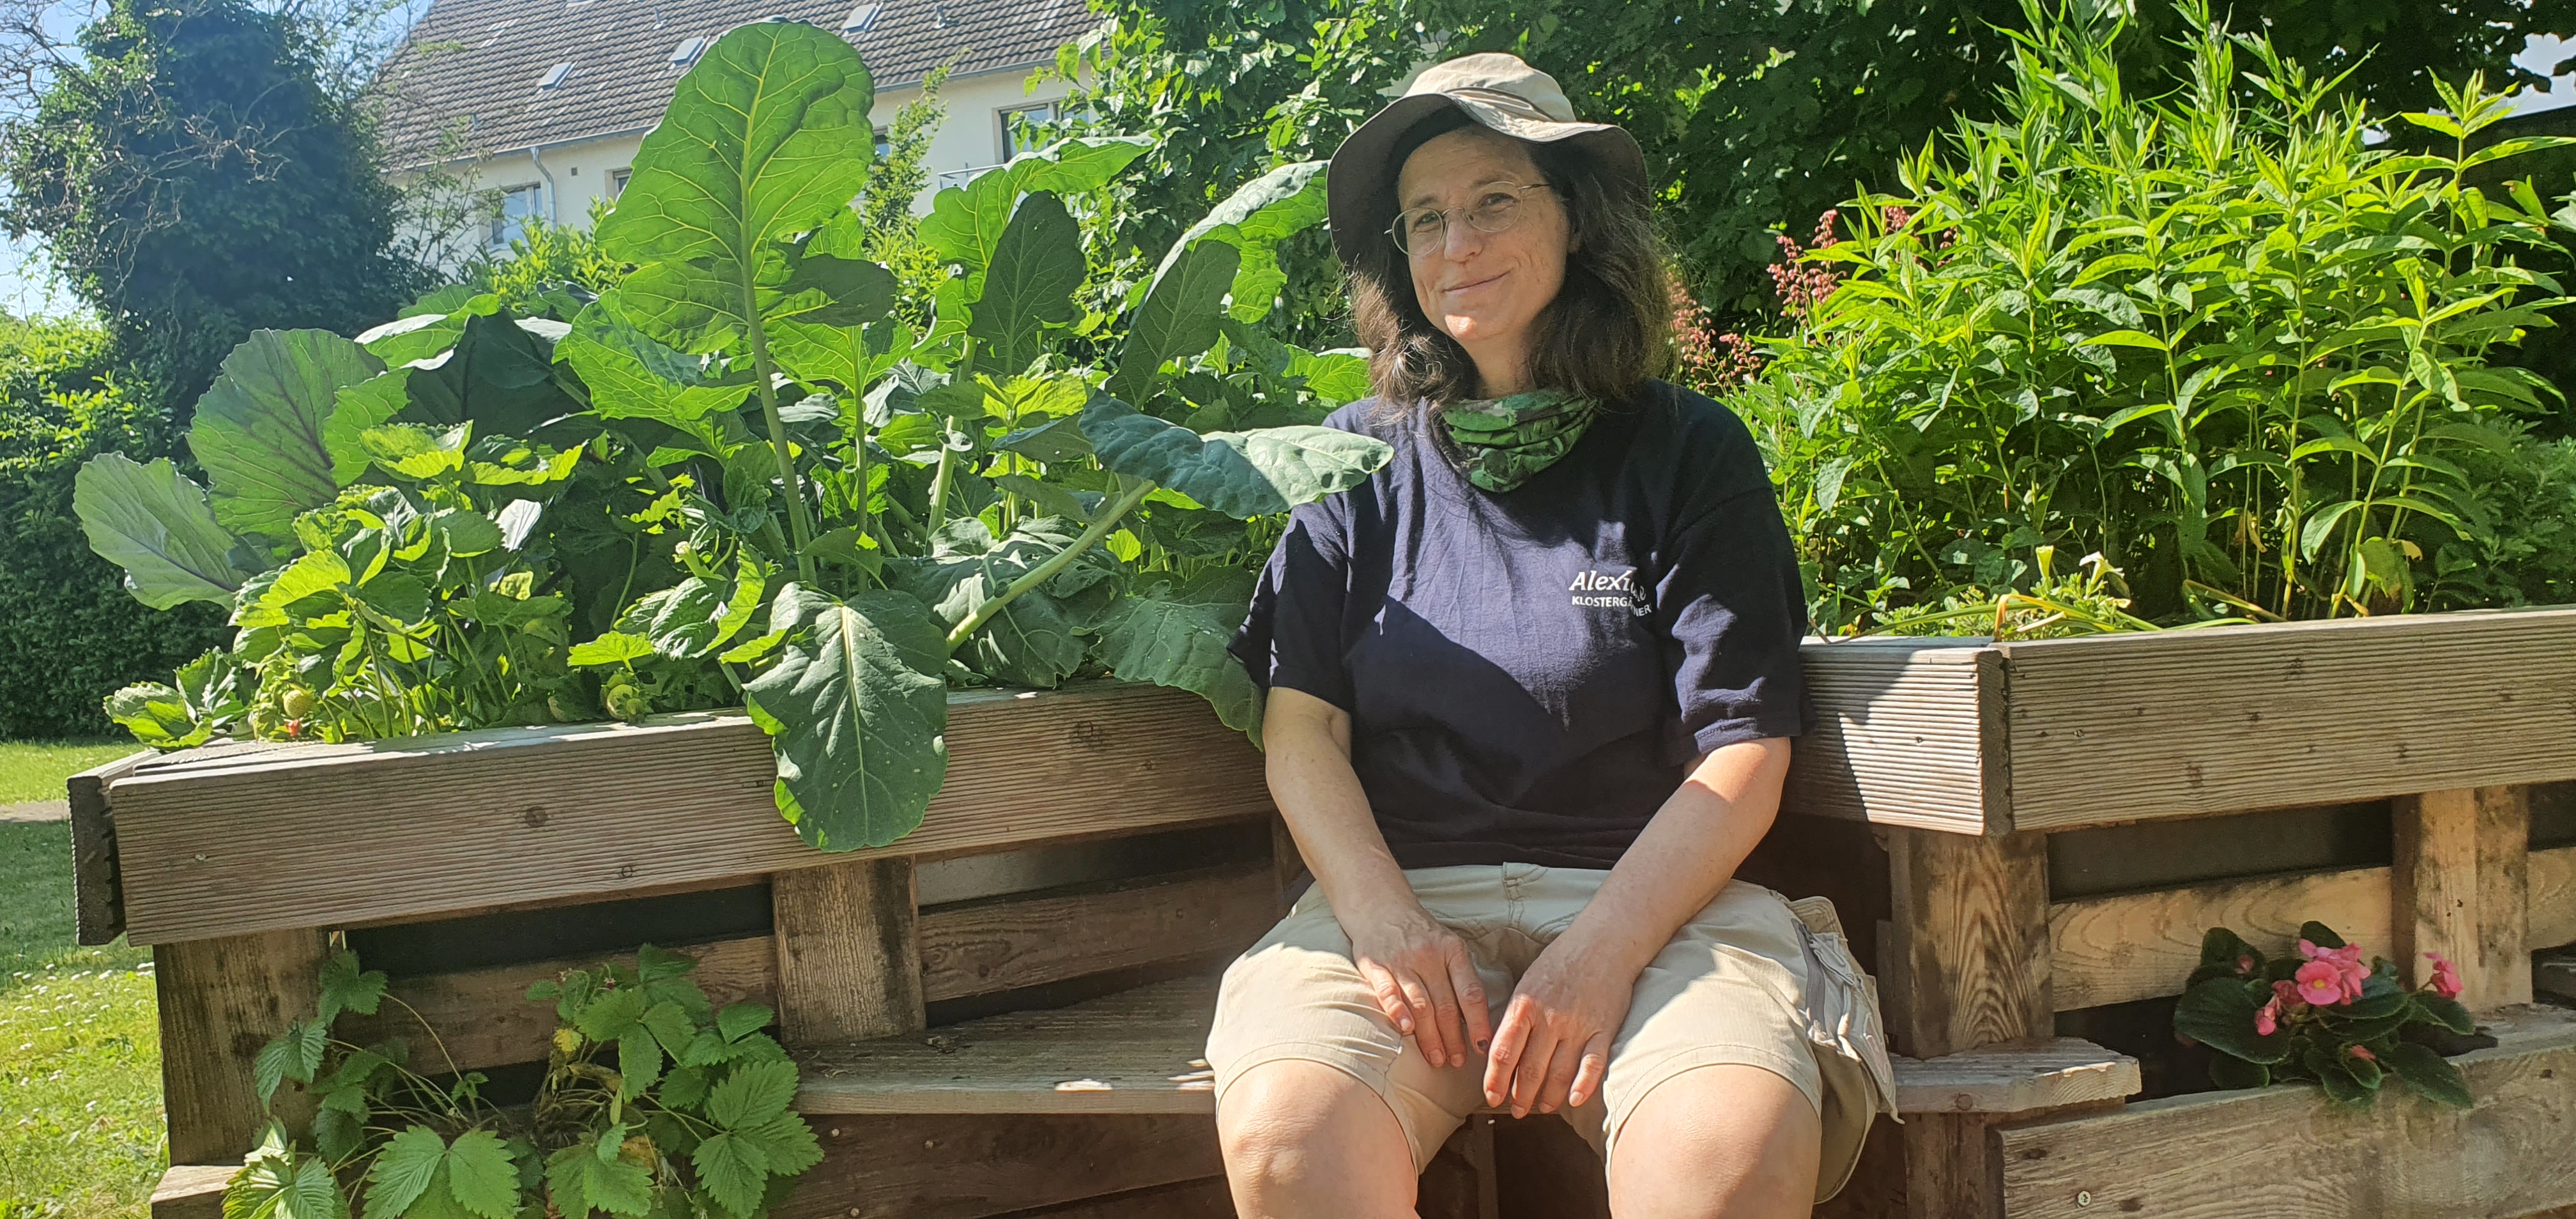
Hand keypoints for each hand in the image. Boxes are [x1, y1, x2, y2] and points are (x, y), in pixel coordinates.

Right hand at [1344, 901, 1491, 1069]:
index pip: (1471, 992)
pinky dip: (1397, 1011)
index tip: (1483, 1047)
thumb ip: (1461, 977)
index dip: (1478, 1022)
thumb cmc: (1421, 934)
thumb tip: (1477, 1021)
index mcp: (1453, 951)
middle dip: (1453, 1038)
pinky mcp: (1376, 965)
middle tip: (1457, 1061)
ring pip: (1420, 1003)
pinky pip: (1387, 991)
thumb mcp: (1449, 946)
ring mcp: (1401, 960)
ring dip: (1429, 1035)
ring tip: (1437, 1058)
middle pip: (1446, 1004)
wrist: (1380, 907)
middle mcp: (1429, 955)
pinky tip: (1406, 1029)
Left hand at [1483, 934, 1636, 1116]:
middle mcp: (1549, 1018)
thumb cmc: (1560, 962)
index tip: (1491, 1096)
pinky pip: (1592, 1065)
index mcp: (1525, 1004)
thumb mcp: (1527, 983)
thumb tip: (1499, 1050)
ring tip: (1542, 1108)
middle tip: (1516, 1110)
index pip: (1503, 1051)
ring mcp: (1578, 1025)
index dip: (1495, 1079)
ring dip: (1548, 1097)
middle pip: (1530, 1069)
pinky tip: (1573, 1100)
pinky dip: (1583, 1086)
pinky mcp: (1603, 1030)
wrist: (1603, 943)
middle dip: (1520, 1096)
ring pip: (1559, 1073)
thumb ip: (1515, 1016)